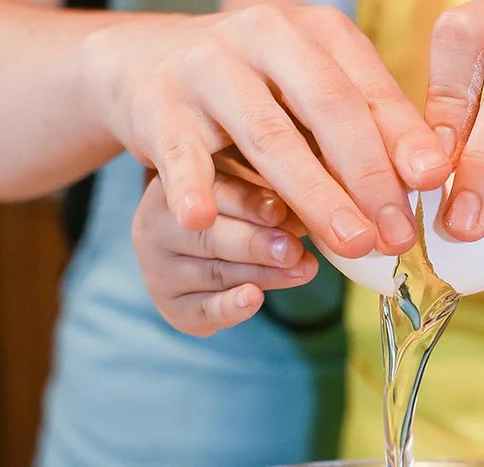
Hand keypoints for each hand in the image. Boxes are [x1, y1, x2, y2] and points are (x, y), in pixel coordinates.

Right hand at [81, 3, 451, 257]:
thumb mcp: (312, 90)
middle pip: (328, 108)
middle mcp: (265, 36)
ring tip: (349, 243)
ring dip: (313, 194)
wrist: (145, 59)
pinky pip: (179, 151)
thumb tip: (431, 176)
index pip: (369, 89)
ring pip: (267, 135)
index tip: (433, 187)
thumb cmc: (254, 86)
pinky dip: (191, 186)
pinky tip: (203, 220)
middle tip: (395, 234)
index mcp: (316, 30)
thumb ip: (366, 124)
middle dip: (368, 175)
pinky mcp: (157, 102)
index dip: (404, 140)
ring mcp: (208, 67)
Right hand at [131, 170, 316, 336]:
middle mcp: (156, 222)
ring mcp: (158, 266)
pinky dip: (230, 307)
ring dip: (264, 274)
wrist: (199, 237)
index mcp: (175, 178)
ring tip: (304, 269)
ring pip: (214, 273)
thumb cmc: (238, 194)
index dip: (250, 202)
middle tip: (295, 248)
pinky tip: (255, 300)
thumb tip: (328, 191)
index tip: (282, 210)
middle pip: (210, 235)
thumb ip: (277, 179)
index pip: (210, 190)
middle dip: (257, 243)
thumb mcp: (252, 173)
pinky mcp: (170, 305)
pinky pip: (201, 310)